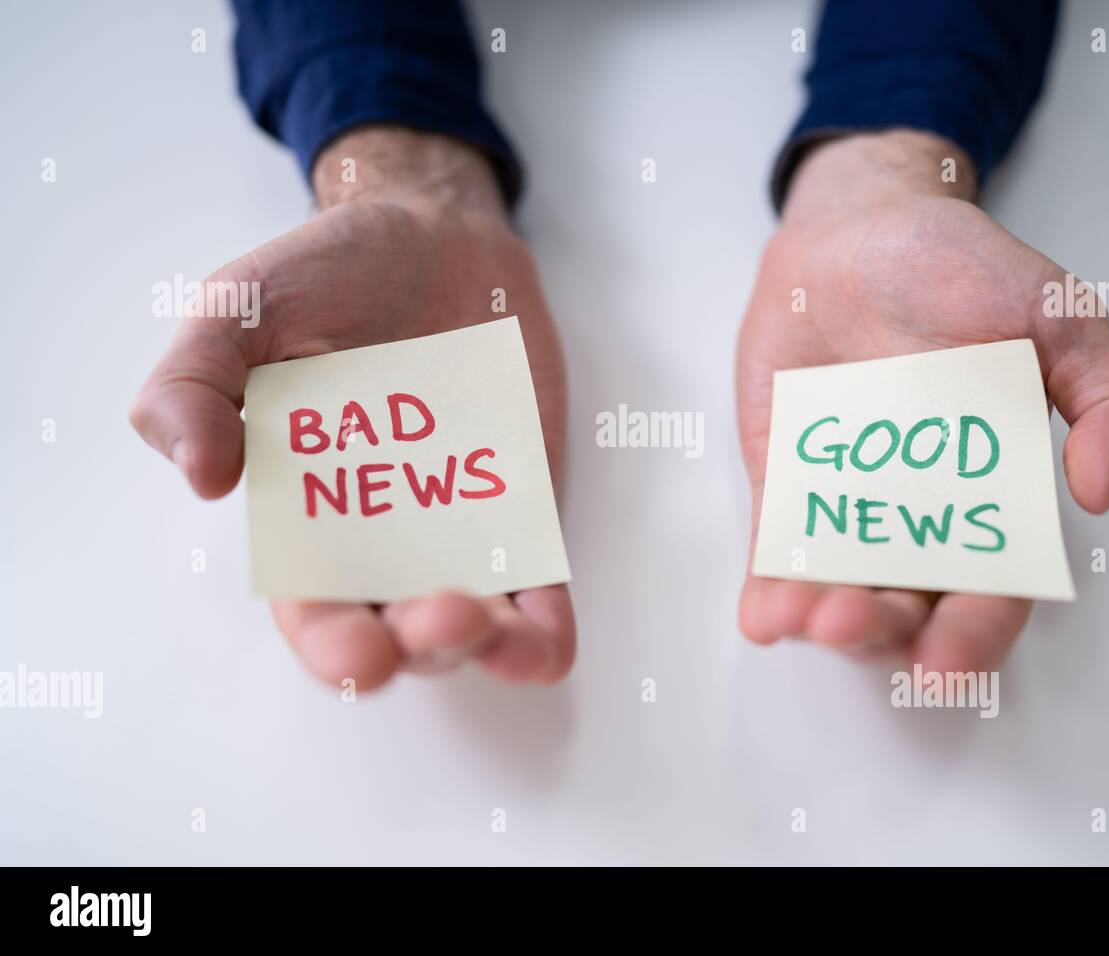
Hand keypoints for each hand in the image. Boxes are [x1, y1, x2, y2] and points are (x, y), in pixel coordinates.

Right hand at [131, 127, 573, 690]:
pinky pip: (541, 586)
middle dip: (416, 647)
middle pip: (400, 630)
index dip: (332, 646)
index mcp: (309, 515)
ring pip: (477, 623)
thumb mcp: (237, 310)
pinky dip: (545, 628)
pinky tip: (544, 642)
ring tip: (484, 620)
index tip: (357, 652)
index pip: (314, 608)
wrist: (435, 233)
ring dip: (486, 644)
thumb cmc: (327, 276)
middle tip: (435, 620)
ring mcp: (464, 526)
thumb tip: (201, 478)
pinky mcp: (527, 506)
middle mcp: (387, 539)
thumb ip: (193, 384)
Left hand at [736, 131, 1108, 671]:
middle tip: (855, 622)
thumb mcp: (1061, 318)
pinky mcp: (785, 482)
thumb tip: (1101, 493)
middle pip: (907, 606)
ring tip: (803, 618)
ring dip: (820, 618)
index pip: (993, 590)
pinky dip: (769, 586)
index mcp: (995, 497)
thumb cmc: (966, 270)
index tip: (948, 662)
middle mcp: (922, 516)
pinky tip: (762, 612)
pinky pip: (777, 545)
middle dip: (883, 634)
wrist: (860, 226)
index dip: (974, 635)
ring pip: (837, 588)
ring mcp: (849, 503)